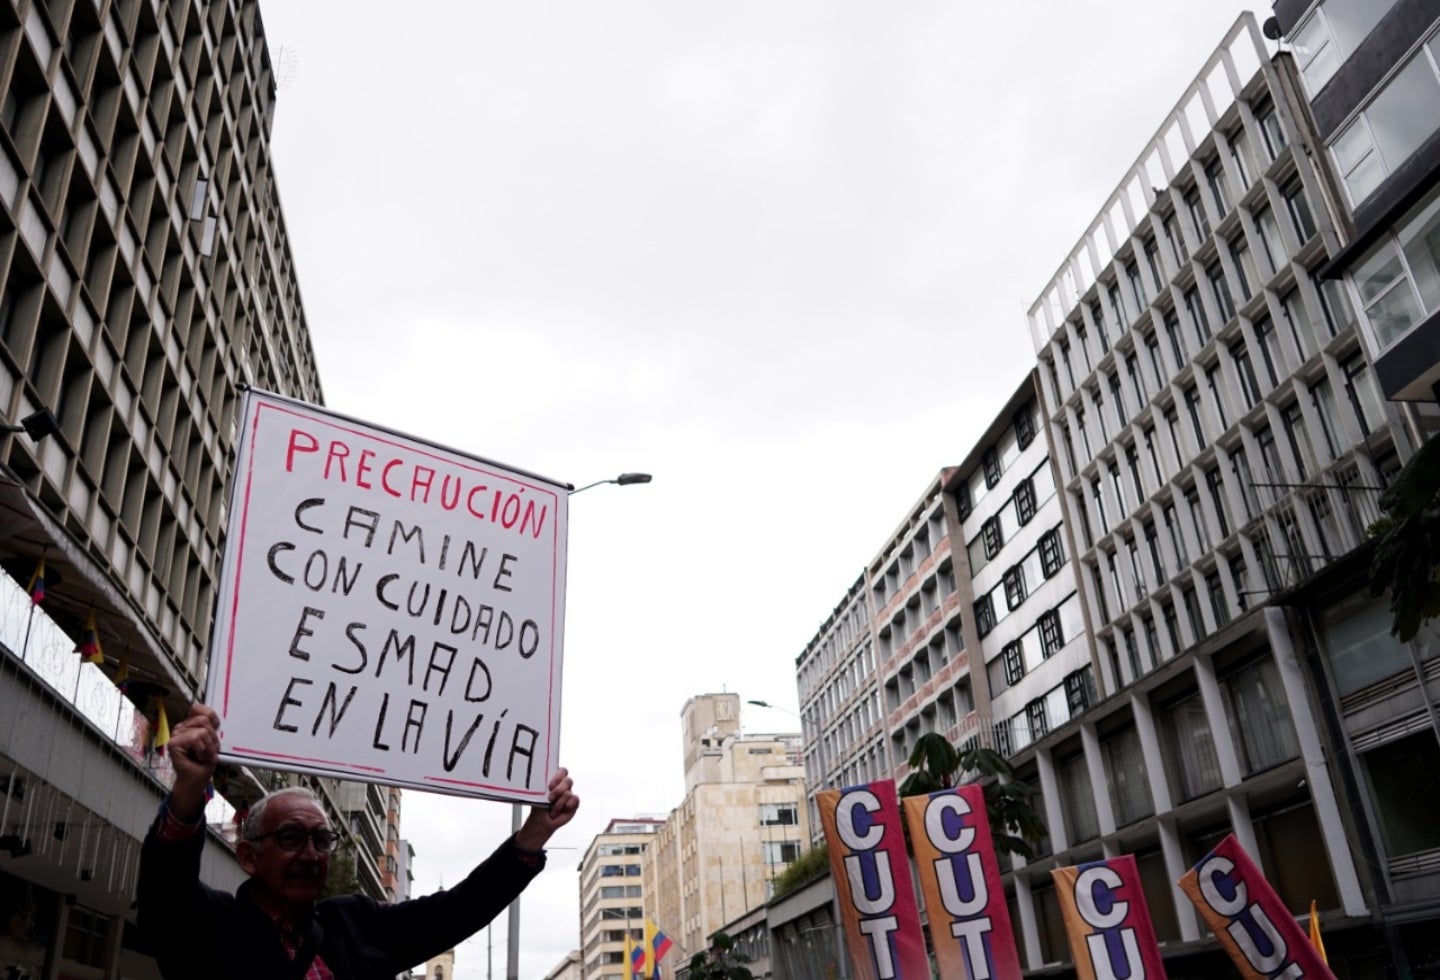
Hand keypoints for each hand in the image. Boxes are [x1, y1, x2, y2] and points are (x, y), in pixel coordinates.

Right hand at [167, 705, 220, 820]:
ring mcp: (175, 735)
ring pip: (202, 730)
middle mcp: (181, 727)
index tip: (215, 728)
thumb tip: (214, 718)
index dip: (210, 716)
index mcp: (189, 725)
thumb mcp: (213, 741)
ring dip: (208, 746)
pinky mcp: (173, 743)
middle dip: (212, 737)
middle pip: (204, 719)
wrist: (197, 779)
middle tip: (210, 750)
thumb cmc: (204, 762)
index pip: (197, 708)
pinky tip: (198, 757)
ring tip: (204, 755)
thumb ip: (211, 727)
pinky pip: (195, 738)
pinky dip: (202, 750)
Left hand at [513, 768, 578, 851]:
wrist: (542, 820)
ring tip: (552, 808)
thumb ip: (543, 784)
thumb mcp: (539, 793)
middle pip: (568, 781)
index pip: (562, 771)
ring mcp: (569, 794)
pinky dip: (566, 806)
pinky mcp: (574, 803)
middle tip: (550, 798)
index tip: (550, 786)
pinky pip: (575, 800)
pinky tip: (561, 810)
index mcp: (555, 780)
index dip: (559, 776)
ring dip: (558, 803)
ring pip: (568, 793)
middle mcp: (564, 786)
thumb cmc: (539, 805)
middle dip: (558, 790)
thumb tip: (544, 779)